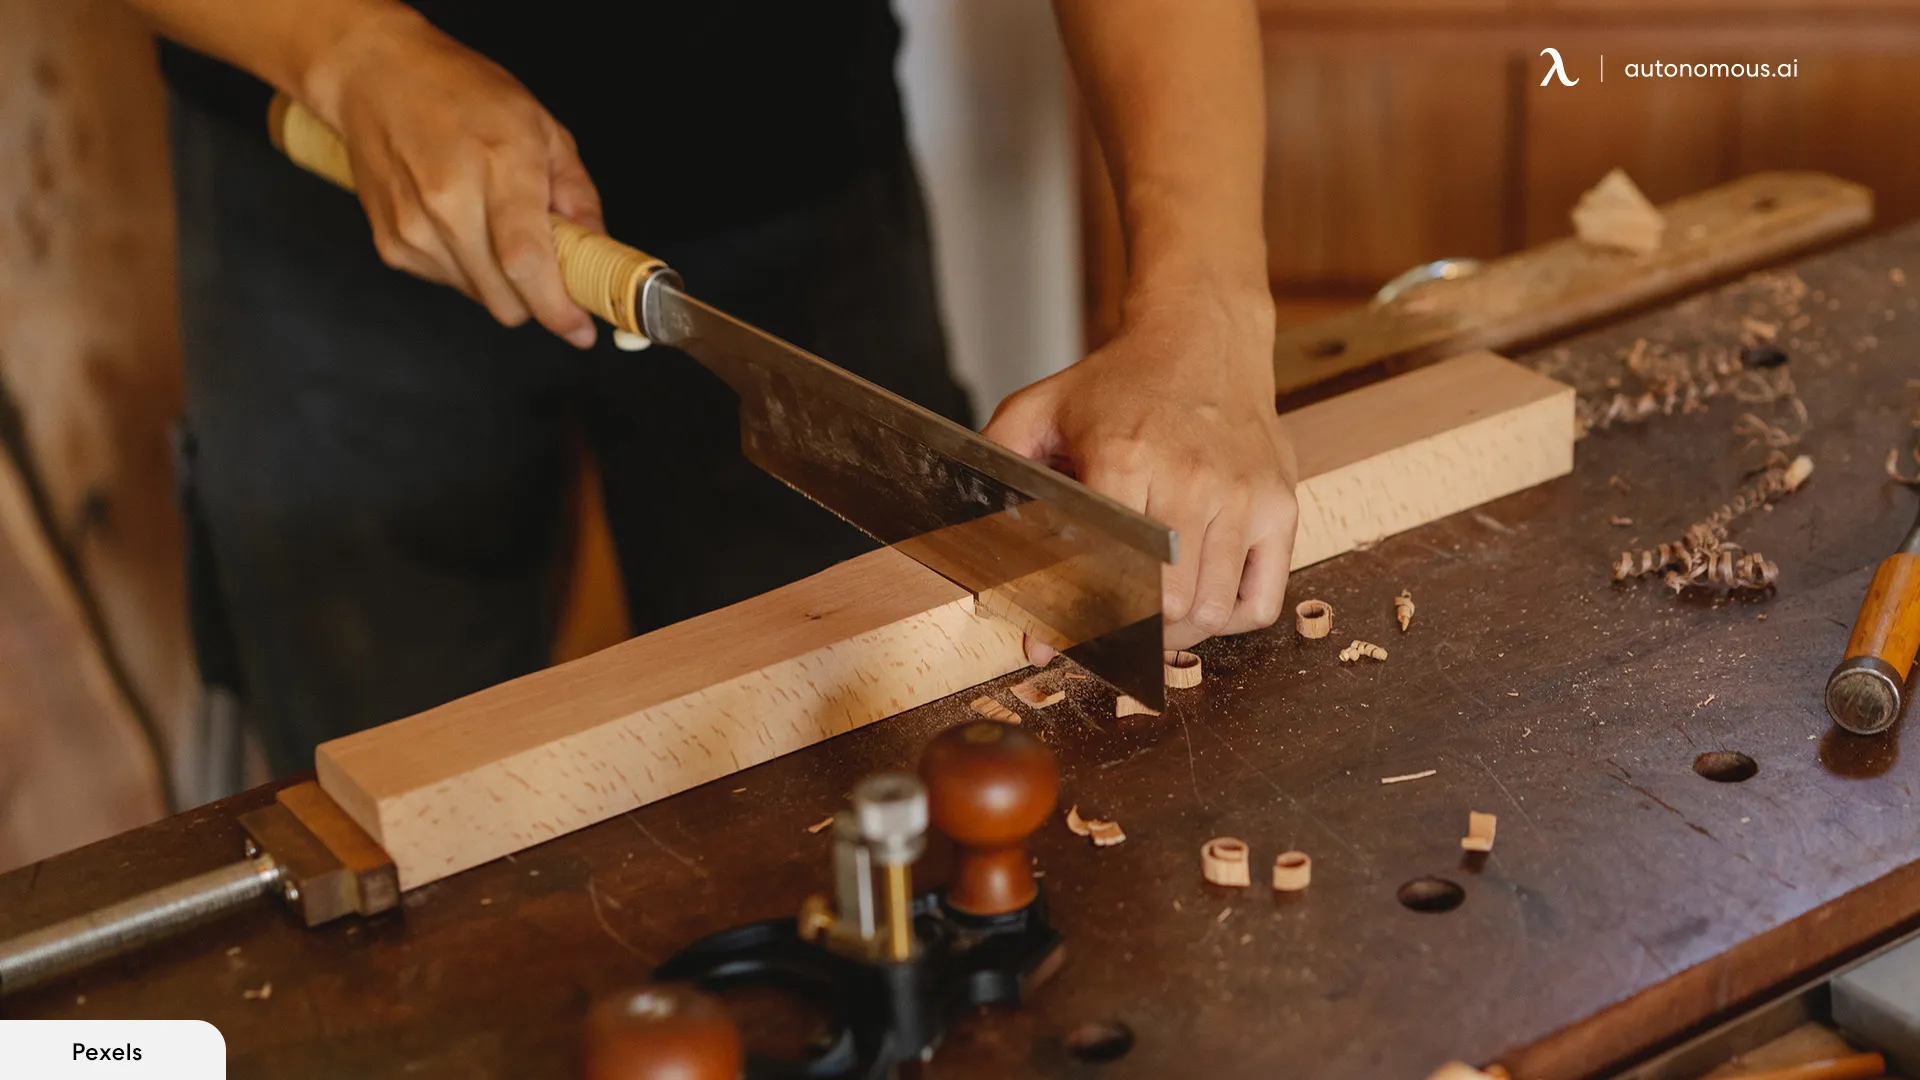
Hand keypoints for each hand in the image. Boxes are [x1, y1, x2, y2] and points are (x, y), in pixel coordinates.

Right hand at [300, 8, 602, 345]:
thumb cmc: (460, 92)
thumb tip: (598, 249)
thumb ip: (577, 194)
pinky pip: (448, 283)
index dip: (558, 308)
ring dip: (502, 282)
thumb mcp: (542, 128)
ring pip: (480, 298)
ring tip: (494, 226)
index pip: (526, 262)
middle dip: (536, 299)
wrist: (374, 76)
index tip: (580, 329)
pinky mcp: (392, 245)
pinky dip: (468, 269)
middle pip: (505, 300)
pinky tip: (461, 224)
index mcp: (499, 168)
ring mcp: (414, 228)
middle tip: (547, 265)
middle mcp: (449, 203)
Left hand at [984, 286, 1297, 662]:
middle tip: (1111, 631)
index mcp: (1126, 458)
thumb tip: (978, 551)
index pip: (1109, 571)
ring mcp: (1245, 495)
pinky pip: (1262, 598)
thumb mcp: (1042, 409)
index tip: (1058, 639)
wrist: (1203, 336)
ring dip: (1178, 635)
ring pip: (1212, 611)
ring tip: (1154, 624)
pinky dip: (1231, 620)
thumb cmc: (1120, 382)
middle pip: (1166, 605)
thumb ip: (1002, 471)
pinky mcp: (1281, 504)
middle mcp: (1192, 479)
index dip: (1083, 616)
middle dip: (1133, 633)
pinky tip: (1203, 605)